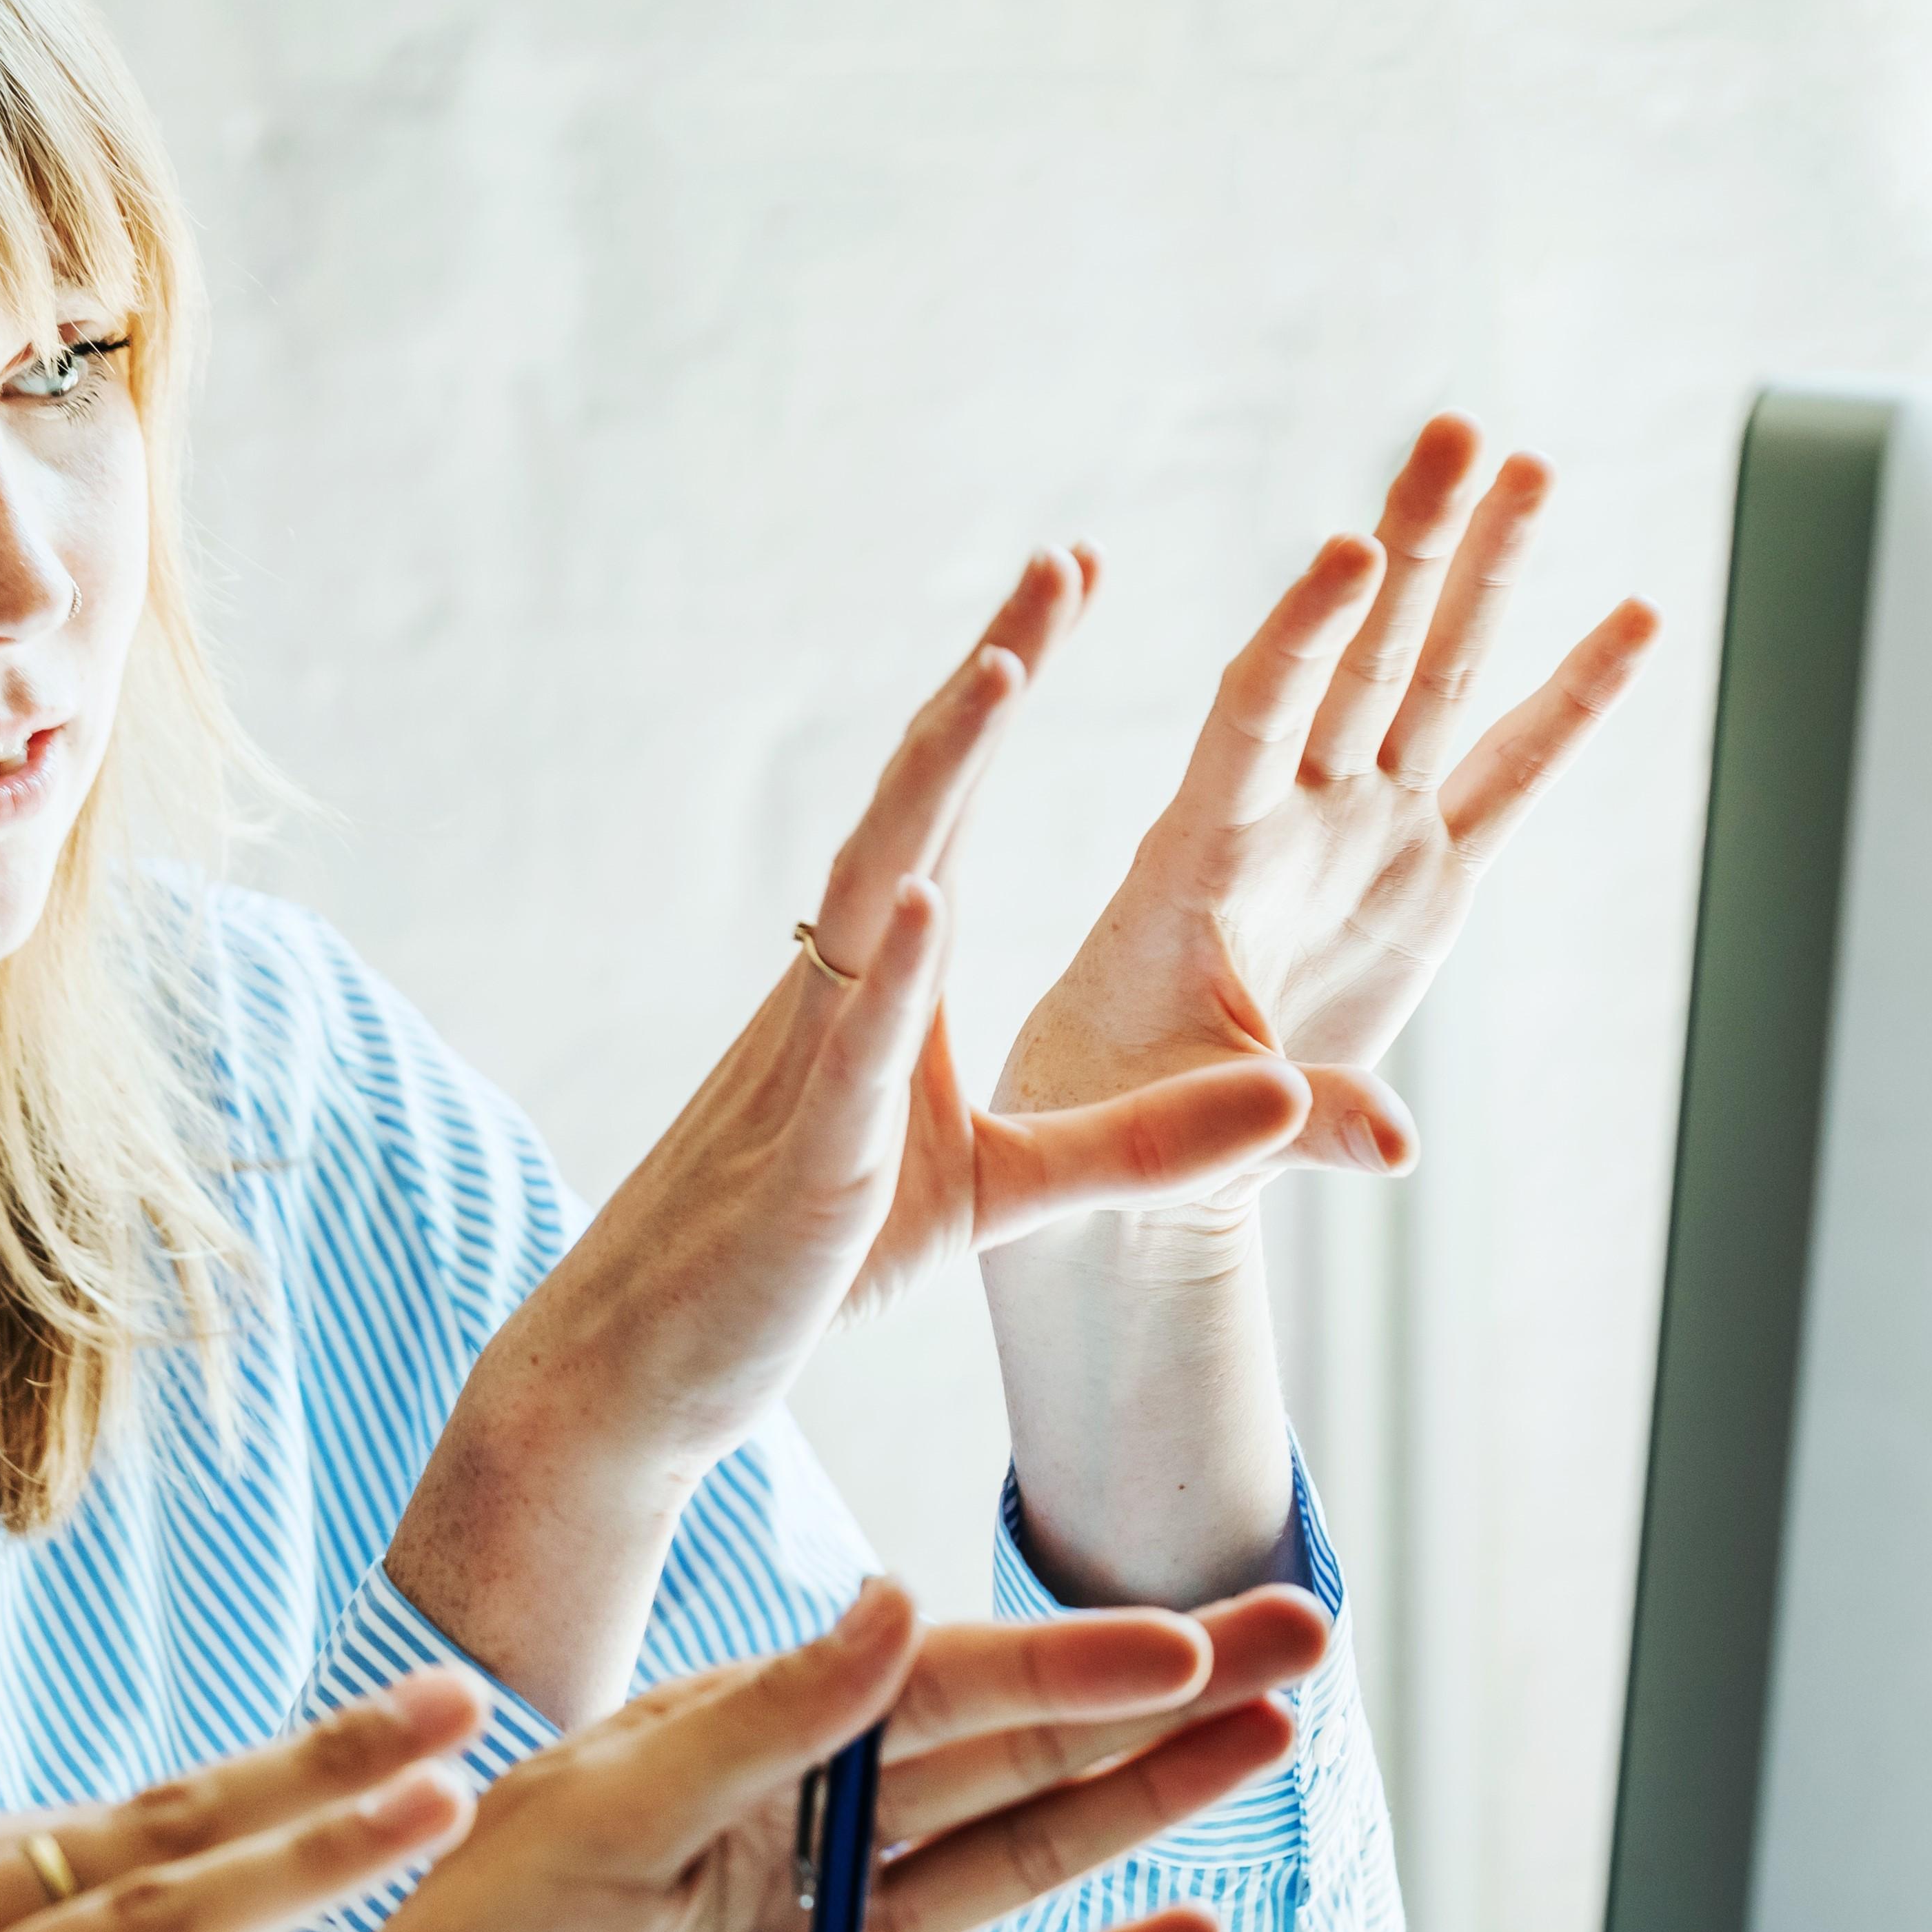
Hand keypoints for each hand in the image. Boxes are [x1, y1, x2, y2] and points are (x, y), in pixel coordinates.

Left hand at [295, 1578, 1326, 1931]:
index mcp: (738, 1744)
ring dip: (1151, 1805)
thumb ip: (766, 1718)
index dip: (1066, 1662)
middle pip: (1013, 1751)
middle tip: (1303, 1636)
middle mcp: (803, 1832)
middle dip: (1157, 1698)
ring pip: (1026, 1861)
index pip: (939, 1684)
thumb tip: (899, 1600)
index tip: (1182, 1641)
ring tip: (1277, 1744)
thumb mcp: (602, 1813)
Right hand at [477, 552, 1316, 1474]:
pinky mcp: (807, 1160)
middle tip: (1058, 567)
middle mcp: (838, 991)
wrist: (647, 1364)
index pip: (950, 809)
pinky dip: (888, 972)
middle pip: (916, 805)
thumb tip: (1284, 1092)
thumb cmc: (804, 1264)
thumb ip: (1139, 1146)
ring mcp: (812, 1064)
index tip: (1065, 582)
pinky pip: (848, 1049)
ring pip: (877, 890)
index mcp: (881, 985)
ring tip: (1003, 673)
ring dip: (938, 781)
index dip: (1001, 693)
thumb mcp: (1000, 1195)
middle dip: (985, 682)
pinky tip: (923, 895)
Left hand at [998, 416, 1665, 1203]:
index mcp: (1202, 852)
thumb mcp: (1174, 1122)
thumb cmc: (1116, 1110)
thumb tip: (1397, 1148)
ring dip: (1483, 577)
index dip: (1302, 634)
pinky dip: (1571, 701)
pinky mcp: (1425, 878)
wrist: (1136, 1133)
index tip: (1350, 550)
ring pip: (1433, 682)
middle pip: (1360, 655)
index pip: (1254, 715)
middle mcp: (1292, 816)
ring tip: (1530, 463)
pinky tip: (1632, 617)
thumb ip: (1287, 1121)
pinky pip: (1510, 774)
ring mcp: (1365, 834)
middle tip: (1455, 430)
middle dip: (1413, 546)